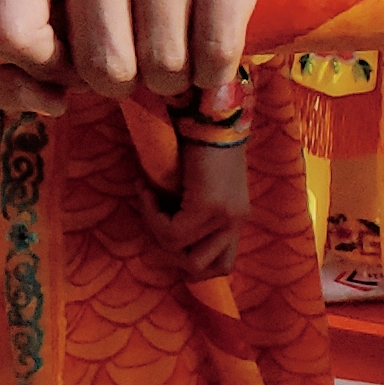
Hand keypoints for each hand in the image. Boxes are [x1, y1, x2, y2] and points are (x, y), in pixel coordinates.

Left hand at [0, 0, 287, 107]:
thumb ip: (18, 58)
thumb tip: (47, 101)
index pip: (6, 34)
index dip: (41, 68)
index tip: (65, 58)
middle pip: (101, 65)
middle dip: (119, 79)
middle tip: (131, 48)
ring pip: (163, 66)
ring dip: (169, 78)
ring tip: (168, 42)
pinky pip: (215, 54)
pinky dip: (212, 72)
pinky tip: (204, 47)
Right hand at [159, 122, 250, 281]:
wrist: (208, 116)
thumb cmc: (200, 143)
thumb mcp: (202, 185)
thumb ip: (195, 208)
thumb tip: (166, 224)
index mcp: (236, 219)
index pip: (221, 265)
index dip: (189, 257)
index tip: (168, 226)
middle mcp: (235, 223)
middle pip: (204, 268)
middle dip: (172, 251)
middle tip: (157, 219)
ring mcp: (225, 217)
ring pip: (184, 253)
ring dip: (159, 233)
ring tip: (151, 203)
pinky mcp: (208, 206)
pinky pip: (172, 230)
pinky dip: (152, 215)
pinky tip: (146, 190)